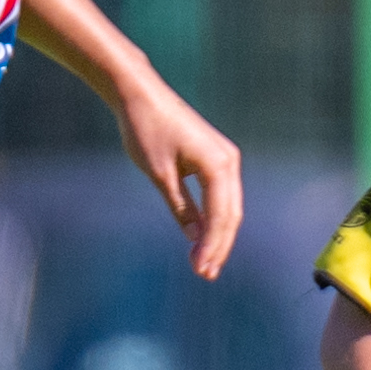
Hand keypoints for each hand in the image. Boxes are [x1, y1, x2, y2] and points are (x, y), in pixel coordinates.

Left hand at [115, 82, 242, 279]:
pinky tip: (203, 235)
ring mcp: (224, 158)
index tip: (200, 270)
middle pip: (231, 214)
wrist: (139, 94)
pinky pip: (220, 194)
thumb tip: (197, 239)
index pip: (222, 216)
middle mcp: (229, 161)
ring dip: (217, 234)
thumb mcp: (161, 176)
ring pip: (228, 206)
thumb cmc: (146, 131)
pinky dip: (213, 216)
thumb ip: (182, 209)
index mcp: (219, 166)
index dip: (213, 246)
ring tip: (204, 262)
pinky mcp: (214, 157)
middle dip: (218, 246)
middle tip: (204, 274)